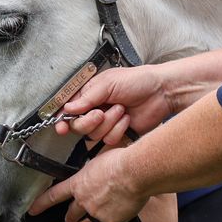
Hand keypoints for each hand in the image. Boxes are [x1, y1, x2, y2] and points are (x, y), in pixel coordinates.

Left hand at [29, 146, 148, 221]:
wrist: (134, 173)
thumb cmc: (119, 162)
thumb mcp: (99, 162)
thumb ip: (93, 174)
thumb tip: (96, 177)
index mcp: (78, 184)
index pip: (54, 195)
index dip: (41, 203)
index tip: (32, 210)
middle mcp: (84, 200)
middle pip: (72, 212)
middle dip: (70, 216)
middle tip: (69, 219)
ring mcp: (96, 212)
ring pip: (97, 215)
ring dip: (102, 211)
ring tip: (114, 202)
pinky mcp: (111, 221)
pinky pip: (114, 220)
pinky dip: (119, 214)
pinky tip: (126, 203)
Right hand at [55, 65, 173, 148]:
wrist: (161, 92)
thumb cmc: (136, 81)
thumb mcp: (108, 84)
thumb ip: (87, 97)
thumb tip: (68, 108)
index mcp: (89, 95)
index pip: (68, 110)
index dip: (62, 119)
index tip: (60, 126)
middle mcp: (94, 110)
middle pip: (77, 126)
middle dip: (88, 121)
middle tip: (100, 112)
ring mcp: (106, 123)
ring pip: (93, 135)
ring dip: (108, 122)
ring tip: (121, 109)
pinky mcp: (118, 134)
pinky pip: (109, 140)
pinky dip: (119, 129)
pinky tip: (127, 119)